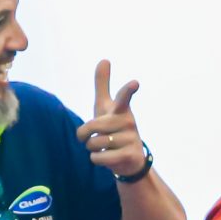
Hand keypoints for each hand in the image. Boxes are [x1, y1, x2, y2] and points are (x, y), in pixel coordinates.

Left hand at [76, 60, 147, 180]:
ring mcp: (131, 139)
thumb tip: (104, 59)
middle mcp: (129, 122)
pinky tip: (108, 158)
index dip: (128, 90)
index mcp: (121, 110)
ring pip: (94, 144)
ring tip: (106, 148)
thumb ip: (103, 84)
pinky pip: (98, 158)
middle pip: (92, 127)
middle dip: (85, 135)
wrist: (129, 158)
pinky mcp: (129, 155)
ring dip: (92, 149)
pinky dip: (96, 160)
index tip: (135, 83)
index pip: (123, 97)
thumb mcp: (105, 106)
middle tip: (95, 137)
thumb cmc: (113, 127)